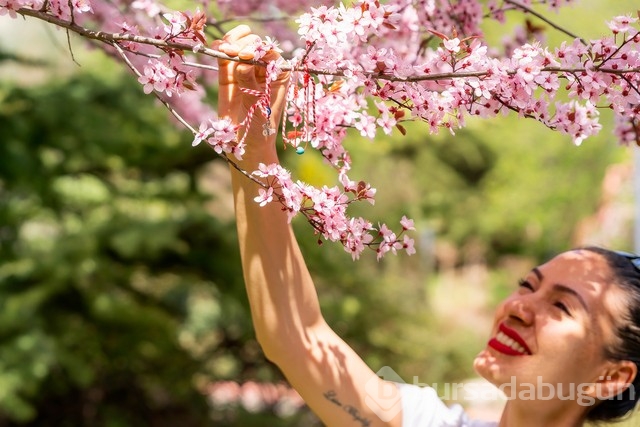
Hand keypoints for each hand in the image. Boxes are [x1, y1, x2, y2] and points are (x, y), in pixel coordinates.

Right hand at [213, 25, 289, 143]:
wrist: (245, 145)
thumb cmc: (260, 129)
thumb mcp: (258, 108)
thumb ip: (251, 86)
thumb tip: (243, 65)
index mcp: (278, 75)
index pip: (269, 53)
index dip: (258, 49)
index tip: (246, 56)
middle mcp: (262, 70)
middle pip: (253, 46)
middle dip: (242, 45)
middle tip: (232, 53)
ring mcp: (244, 72)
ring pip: (238, 46)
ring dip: (231, 43)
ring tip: (224, 49)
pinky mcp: (228, 77)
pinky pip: (224, 57)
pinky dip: (220, 48)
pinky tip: (217, 47)